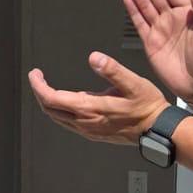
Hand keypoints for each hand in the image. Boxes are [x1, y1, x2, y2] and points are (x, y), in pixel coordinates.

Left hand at [28, 52, 167, 144]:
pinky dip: (61, 111)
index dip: (38, 86)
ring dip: (49, 103)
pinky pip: (68, 124)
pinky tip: (68, 103)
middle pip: (50, 110)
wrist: (157, 129)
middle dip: (40, 93)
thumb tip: (95, 58)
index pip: (52, 99)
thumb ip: (112, 70)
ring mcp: (88, 130)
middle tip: (38, 79)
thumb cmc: (147, 107)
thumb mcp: (133, 83)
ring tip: (48, 89)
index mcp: (90, 108)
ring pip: (58, 118)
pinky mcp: (94, 134)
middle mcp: (85, 122)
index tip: (35, 74)